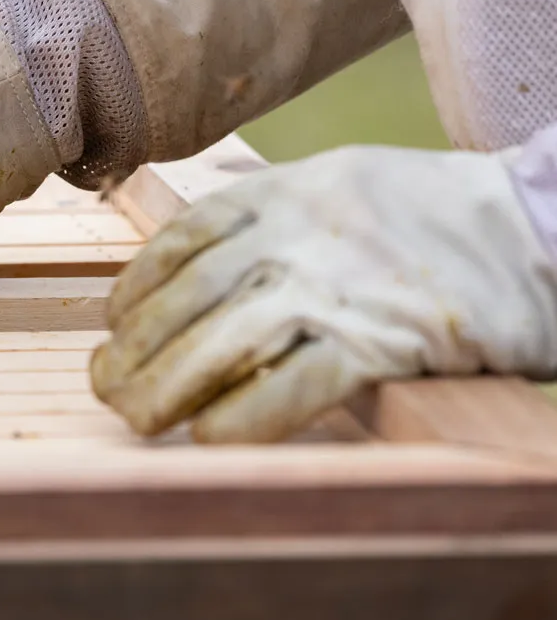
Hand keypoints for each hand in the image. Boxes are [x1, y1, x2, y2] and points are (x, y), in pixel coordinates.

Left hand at [90, 145, 556, 442]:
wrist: (537, 227)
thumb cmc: (433, 212)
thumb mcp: (339, 183)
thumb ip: (271, 217)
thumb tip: (201, 265)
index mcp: (281, 193)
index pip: (180, 241)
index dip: (135, 287)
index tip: (111, 322)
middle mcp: (294, 236)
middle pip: (185, 300)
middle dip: (133, 350)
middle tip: (107, 386)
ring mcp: (333, 288)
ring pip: (220, 343)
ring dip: (166, 387)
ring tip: (136, 418)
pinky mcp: (379, 342)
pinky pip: (292, 385)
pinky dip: (244, 416)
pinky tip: (210, 436)